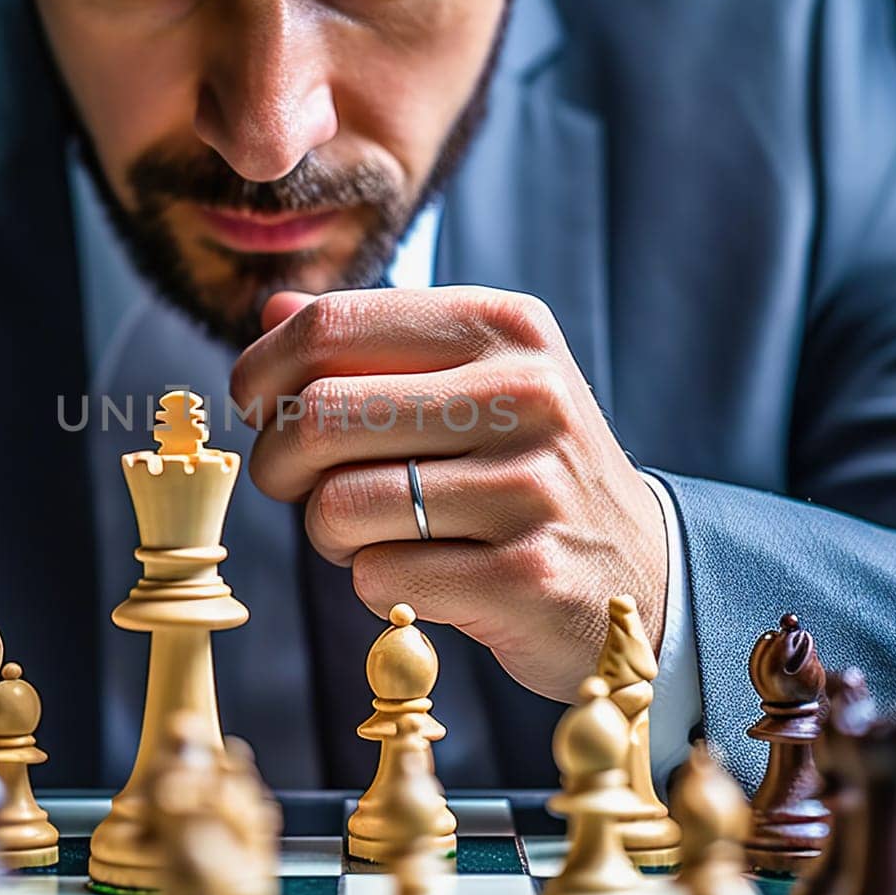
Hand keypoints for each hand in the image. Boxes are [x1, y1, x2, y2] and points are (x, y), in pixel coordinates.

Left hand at [229, 285, 667, 703]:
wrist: (640, 572)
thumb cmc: (522, 467)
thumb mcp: (471, 380)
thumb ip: (371, 342)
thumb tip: (272, 311)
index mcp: (504, 326)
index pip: (332, 324)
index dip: (262, 371)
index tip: (255, 407)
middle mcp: (526, 394)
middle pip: (318, 417)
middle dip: (277, 461)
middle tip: (292, 483)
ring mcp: (530, 487)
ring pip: (338, 507)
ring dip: (326, 532)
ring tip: (368, 533)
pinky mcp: (525, 575)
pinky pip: (378, 577)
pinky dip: (373, 583)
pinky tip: (420, 573)